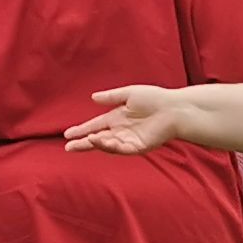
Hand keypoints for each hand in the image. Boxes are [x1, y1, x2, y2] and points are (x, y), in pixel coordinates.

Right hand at [64, 86, 189, 154]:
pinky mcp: (138, 147)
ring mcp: (129, 140)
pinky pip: (120, 149)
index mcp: (117, 118)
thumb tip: (93, 97)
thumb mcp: (129, 94)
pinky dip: (109, 146)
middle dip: (83, 143)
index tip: (67, 134)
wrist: (174, 108)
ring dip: (95, 144)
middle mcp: (121, 131)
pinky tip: (99, 141)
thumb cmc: (155, 98)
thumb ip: (111, 97)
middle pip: (97, 139)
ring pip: (107, 145)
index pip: (95, 126)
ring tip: (84, 140)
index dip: (81, 130)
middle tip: (68, 146)